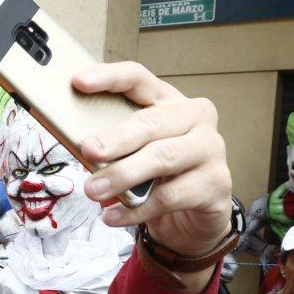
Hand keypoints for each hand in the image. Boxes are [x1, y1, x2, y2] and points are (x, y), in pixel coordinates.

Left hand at [75, 62, 231, 257]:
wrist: (193, 215)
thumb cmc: (156, 176)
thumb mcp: (132, 155)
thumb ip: (111, 147)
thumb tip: (81, 151)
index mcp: (167, 100)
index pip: (138, 78)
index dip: (108, 78)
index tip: (78, 82)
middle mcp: (195, 117)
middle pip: (151, 121)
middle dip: (116, 138)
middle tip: (88, 150)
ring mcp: (211, 148)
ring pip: (163, 158)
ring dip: (123, 175)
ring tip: (94, 190)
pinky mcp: (216, 182)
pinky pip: (170, 196)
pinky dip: (136, 209)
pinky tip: (112, 216)